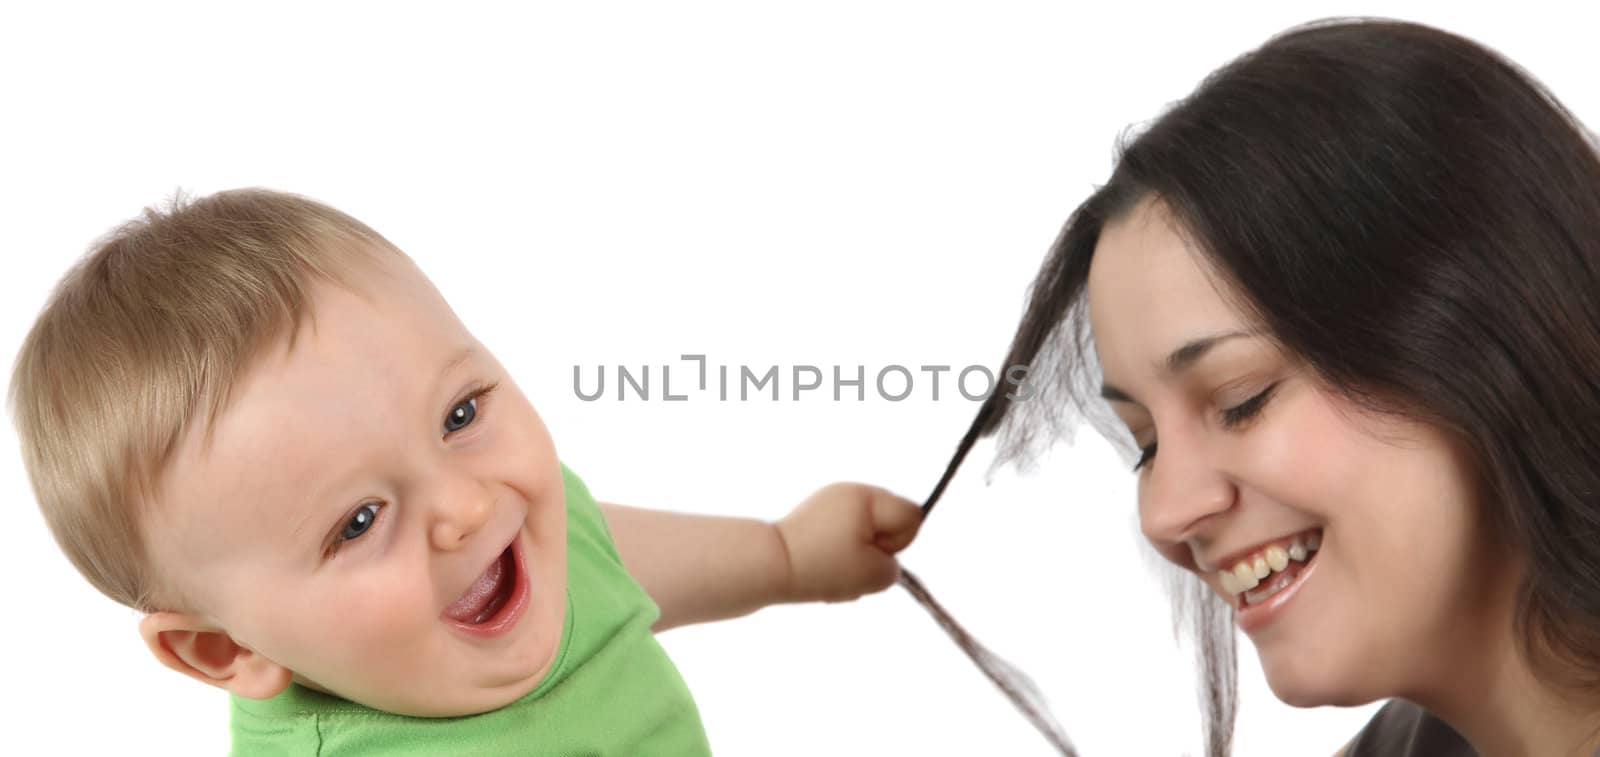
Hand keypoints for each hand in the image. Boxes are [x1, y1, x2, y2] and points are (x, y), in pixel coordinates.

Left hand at [775, 482, 922, 602]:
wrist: (769, 565)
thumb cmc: (822, 567)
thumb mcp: (874, 576)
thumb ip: (893, 568)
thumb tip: (883, 562)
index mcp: (867, 496)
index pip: (911, 516)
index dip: (898, 543)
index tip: (870, 556)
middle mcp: (850, 491)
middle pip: (888, 524)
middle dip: (876, 551)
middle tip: (849, 568)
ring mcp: (830, 501)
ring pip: (866, 534)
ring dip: (857, 558)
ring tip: (832, 571)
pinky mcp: (815, 516)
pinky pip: (844, 536)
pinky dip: (839, 555)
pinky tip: (821, 568)